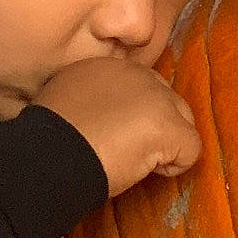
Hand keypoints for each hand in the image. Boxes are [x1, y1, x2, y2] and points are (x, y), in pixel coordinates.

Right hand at [33, 57, 200, 198]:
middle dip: (153, 126)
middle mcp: (136, 74)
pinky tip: (144, 170)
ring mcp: (157, 99)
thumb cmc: (46, 141)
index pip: (139, 86)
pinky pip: (191, 150)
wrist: (47, 158)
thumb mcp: (62, 102)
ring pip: (182, 121)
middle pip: (166, 100)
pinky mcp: (169, 127)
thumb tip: (96, 117)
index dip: (131, 114)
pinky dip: (173, 166)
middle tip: (126, 149)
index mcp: (107, 67)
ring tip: (132, 160)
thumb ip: (86, 99)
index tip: (113, 134)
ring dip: (163, 144)